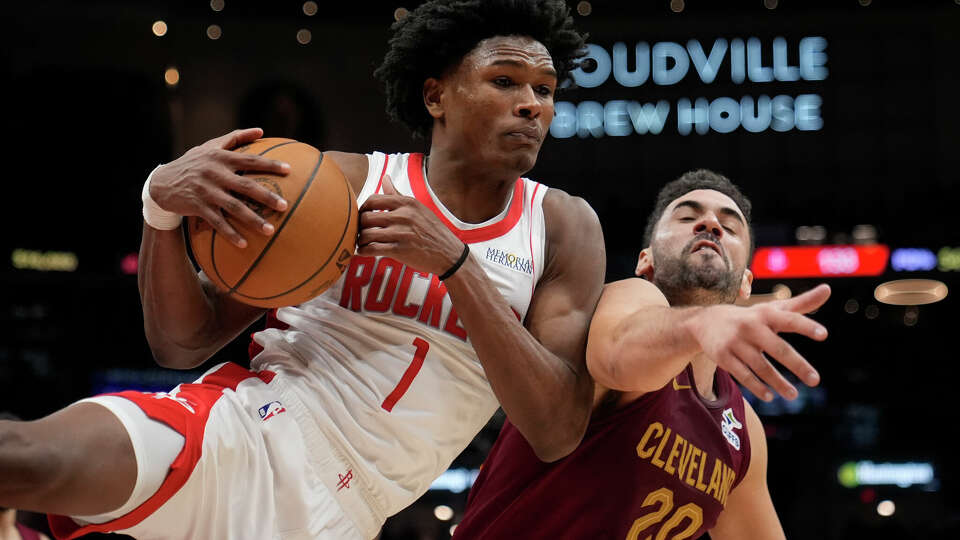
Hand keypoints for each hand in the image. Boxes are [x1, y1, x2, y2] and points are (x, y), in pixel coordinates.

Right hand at [149, 128, 289, 247]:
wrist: (161, 183)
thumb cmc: (192, 163)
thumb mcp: (210, 147)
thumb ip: (235, 137)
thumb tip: (261, 130)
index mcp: (220, 158)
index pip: (250, 160)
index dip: (270, 164)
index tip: (290, 170)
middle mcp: (214, 173)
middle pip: (245, 185)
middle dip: (266, 196)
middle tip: (285, 205)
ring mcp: (206, 191)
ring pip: (233, 207)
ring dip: (252, 219)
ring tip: (270, 230)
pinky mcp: (197, 207)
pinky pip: (217, 222)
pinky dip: (230, 233)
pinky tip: (244, 244)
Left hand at [357, 175, 464, 274]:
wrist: (449, 254)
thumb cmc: (433, 231)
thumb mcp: (418, 209)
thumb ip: (398, 195)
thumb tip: (385, 178)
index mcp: (407, 203)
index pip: (373, 200)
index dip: (363, 208)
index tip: (362, 215)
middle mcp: (403, 216)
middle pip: (366, 217)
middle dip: (359, 226)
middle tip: (360, 231)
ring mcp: (401, 233)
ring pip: (367, 234)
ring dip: (360, 240)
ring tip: (362, 242)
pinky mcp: (400, 250)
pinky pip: (372, 249)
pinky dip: (364, 251)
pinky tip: (364, 251)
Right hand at [688, 284, 830, 400]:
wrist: (706, 321)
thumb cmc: (750, 317)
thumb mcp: (773, 309)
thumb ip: (802, 303)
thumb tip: (828, 289)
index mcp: (766, 314)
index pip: (789, 319)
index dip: (806, 326)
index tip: (824, 335)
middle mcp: (750, 327)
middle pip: (777, 348)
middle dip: (797, 365)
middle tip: (815, 380)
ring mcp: (735, 342)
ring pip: (760, 366)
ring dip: (778, 382)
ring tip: (793, 395)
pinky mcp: (723, 356)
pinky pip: (742, 375)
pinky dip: (757, 387)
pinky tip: (770, 396)